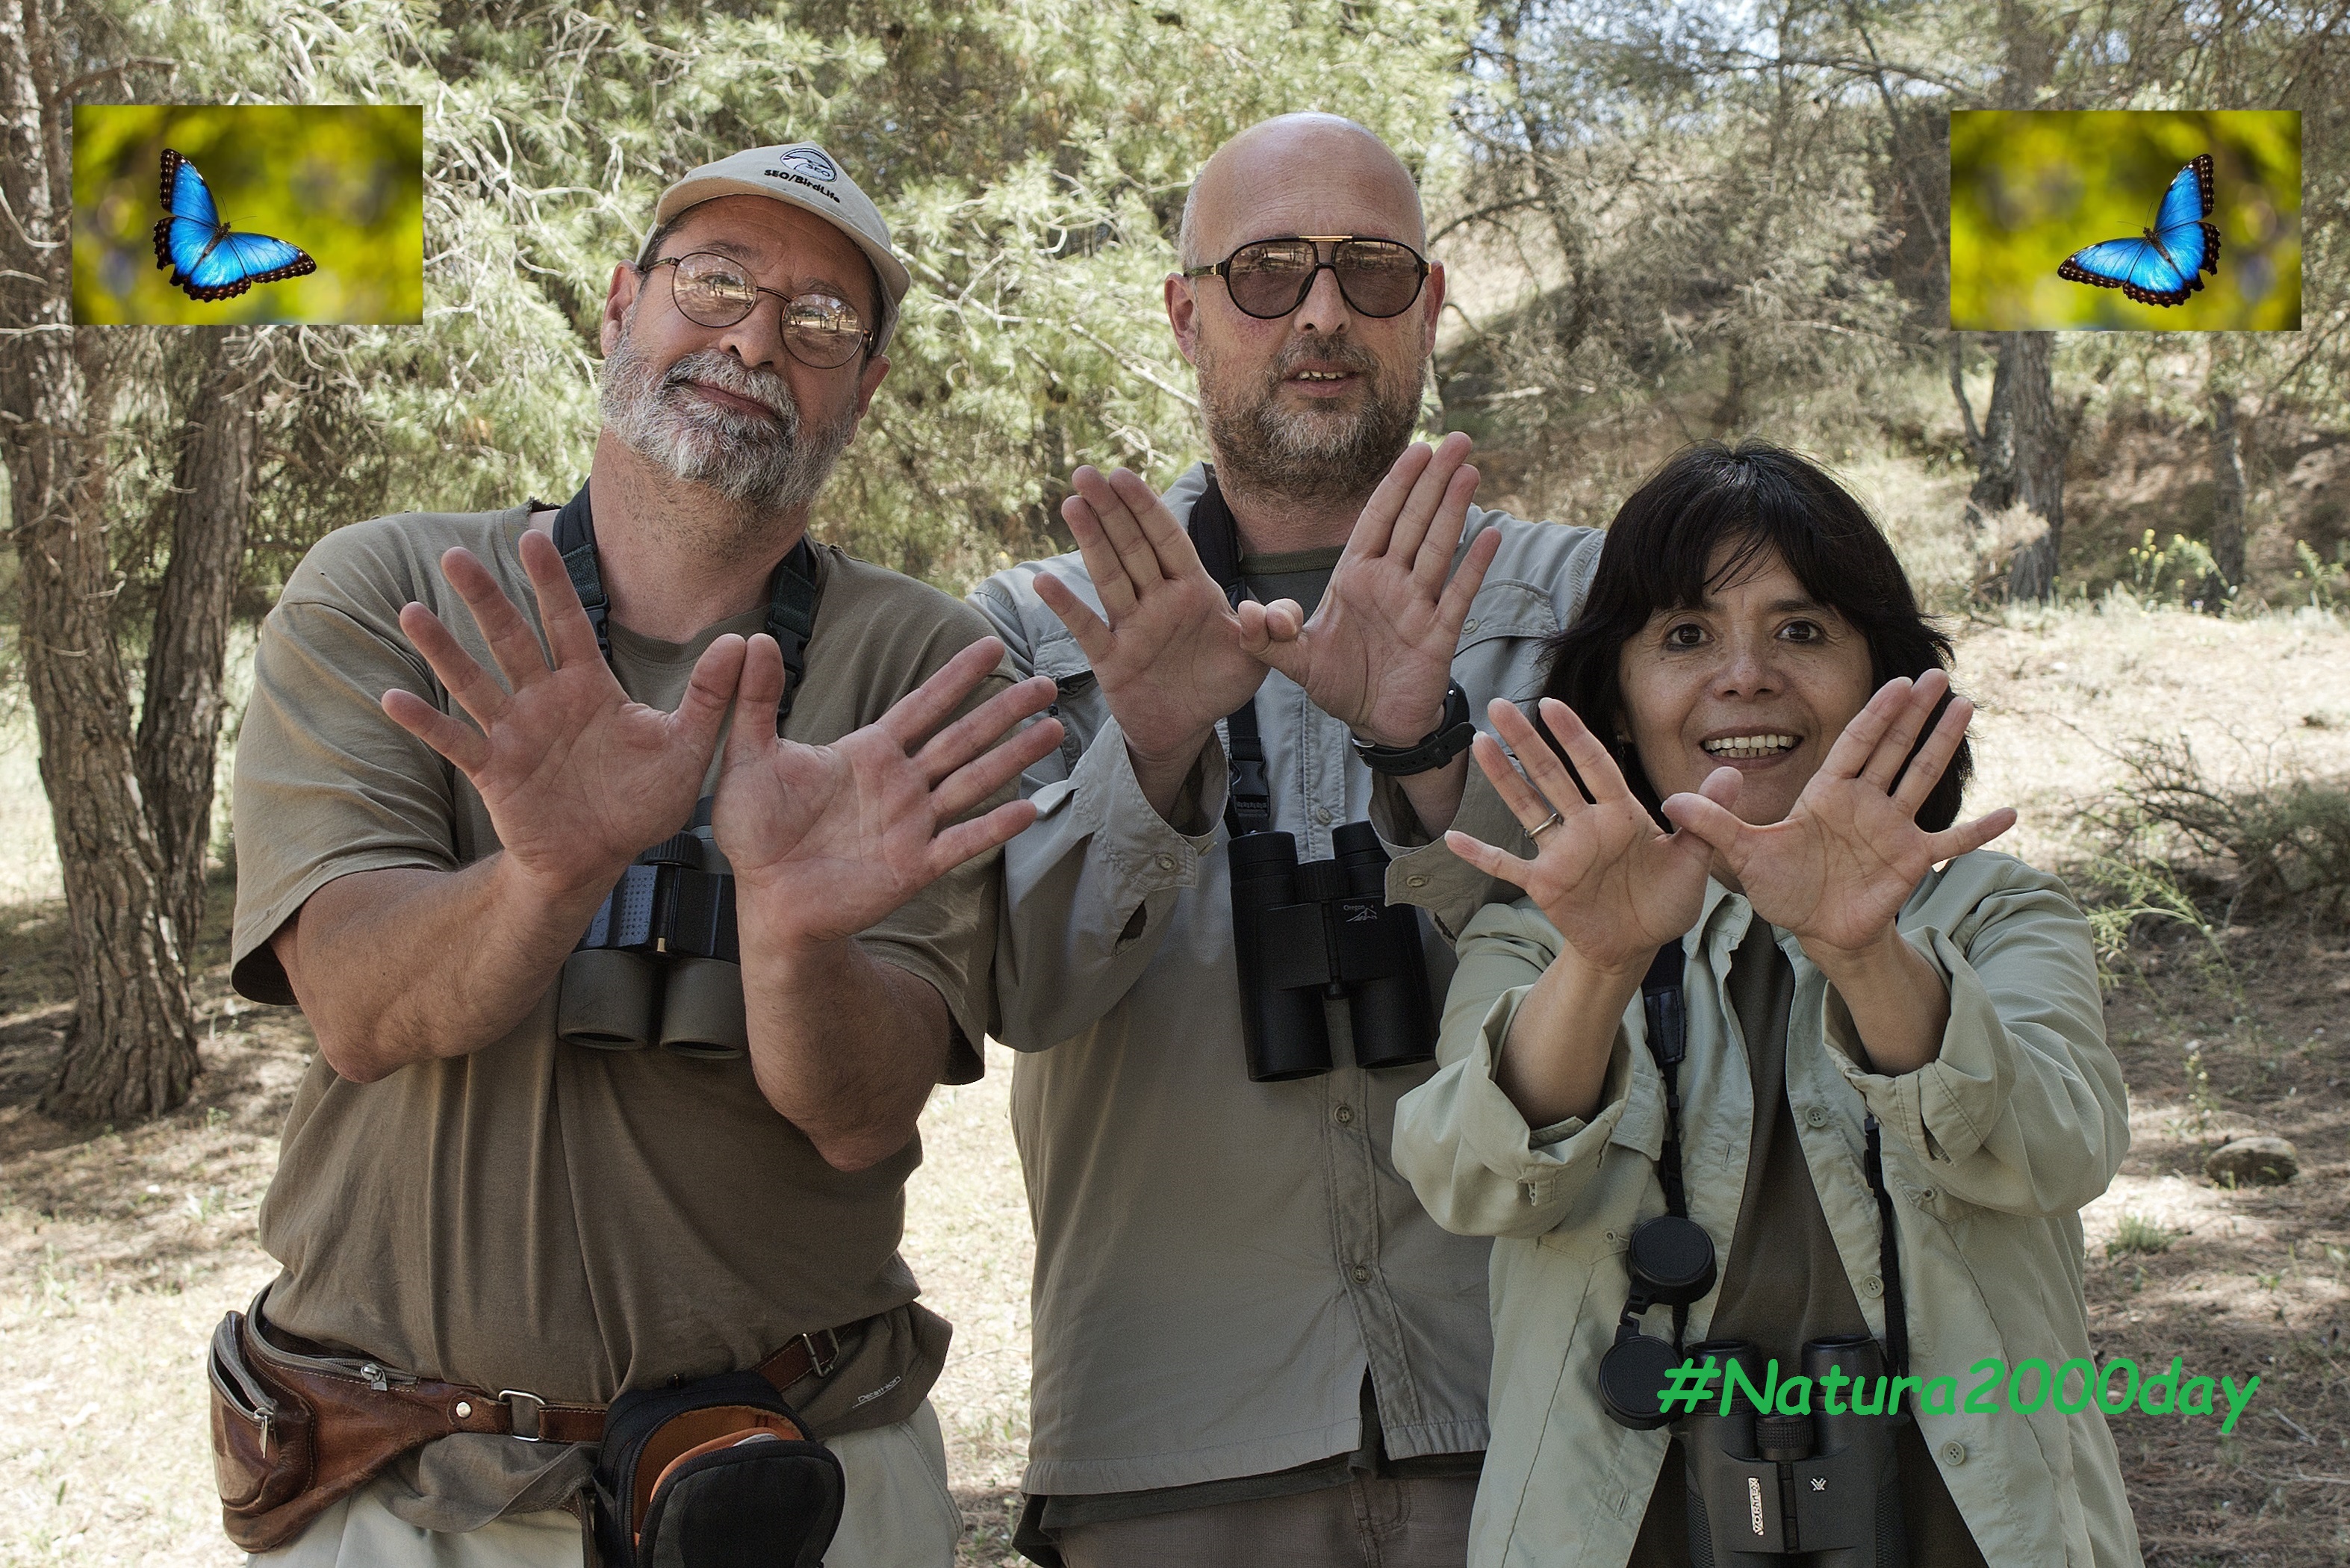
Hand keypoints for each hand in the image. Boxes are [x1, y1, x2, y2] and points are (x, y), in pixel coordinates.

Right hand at [381, 530, 744, 898]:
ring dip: (444, 649)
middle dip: (486, 599)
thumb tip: (744, 643)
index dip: (549, 583)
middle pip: (511, 639)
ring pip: (474, 682)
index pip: (567, 624)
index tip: (533, 538)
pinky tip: (393, 697)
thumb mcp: (687, 749)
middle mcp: (544, 700)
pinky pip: (455, 742)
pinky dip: (426, 721)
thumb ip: (710, 697)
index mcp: (589, 687)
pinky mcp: (494, 771)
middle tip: (456, 555)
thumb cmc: (643, 802)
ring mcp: (514, 733)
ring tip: (412, 612)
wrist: (603, 857)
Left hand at [713, 635, 1061, 946]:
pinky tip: (1029, 808)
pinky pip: (962, 842)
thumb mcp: (749, 756)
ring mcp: (912, 824)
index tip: (993, 645)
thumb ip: (756, 701)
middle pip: (964, 738)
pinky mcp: (914, 865)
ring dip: (1014, 757)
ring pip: (974, 781)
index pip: (924, 705)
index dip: (958, 676)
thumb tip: (757, 640)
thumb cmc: (757, 831)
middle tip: (1047, 685)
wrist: (765, 899)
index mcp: (870, 753)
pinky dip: (994, 827)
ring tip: (1054, 731)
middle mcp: (901, 784)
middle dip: (1005, 711)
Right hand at [1033, 466, 1265, 792]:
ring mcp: (1132, 627)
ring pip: (1109, 577)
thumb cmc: (1221, 683)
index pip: (1168, 538)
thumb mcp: (1260, 657)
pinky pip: (1087, 629)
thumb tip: (1259, 611)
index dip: (1146, 506)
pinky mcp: (1112, 659)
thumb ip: (1273, 628)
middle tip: (1086, 473)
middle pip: (1132, 547)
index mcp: (1192, 589)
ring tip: (1071, 504)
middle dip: (1111, 509)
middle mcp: (1157, 601)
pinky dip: (1066, 607)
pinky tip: (1044, 582)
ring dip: (1090, 542)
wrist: (1189, 727)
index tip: (1124, 475)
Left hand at [1239, 434, 1498, 746]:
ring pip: (1438, 548)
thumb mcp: (1294, 661)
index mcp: (1356, 577)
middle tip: (1457, 440)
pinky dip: (1473, 566)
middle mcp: (1390, 583)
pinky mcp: (1438, 635)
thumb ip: (1269, 637)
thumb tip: (1243, 613)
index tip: (1416, 450)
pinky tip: (1490, 535)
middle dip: (1434, 481)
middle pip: (1413, 522)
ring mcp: (1417, 606)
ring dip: (1454, 510)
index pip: (1378, 519)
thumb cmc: (1338, 682)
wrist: (1373, 722)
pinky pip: (1458, 594)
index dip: (1397, 484)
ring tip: (1471, 471)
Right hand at [1444, 697, 1726, 974]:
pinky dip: (1482, 855)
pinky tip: (1453, 838)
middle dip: (1526, 742)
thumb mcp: (1694, 859)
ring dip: (1502, 779)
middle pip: (1551, 776)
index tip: (1552, 706)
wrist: (1640, 945)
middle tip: (1499, 706)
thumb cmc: (1664, 900)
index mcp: (1620, 815)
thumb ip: (1706, 816)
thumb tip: (1731, 772)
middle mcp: (1586, 827)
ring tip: (1479, 744)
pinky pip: (1508, 866)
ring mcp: (1562, 854)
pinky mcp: (1546, 884)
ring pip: (1527, 808)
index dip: (1574, 736)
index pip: (1595, 766)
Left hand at [1658, 670, 2016, 964]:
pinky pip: (1952, 843)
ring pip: (1923, 778)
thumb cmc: (1782, 887)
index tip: (1898, 682)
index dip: (1877, 713)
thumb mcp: (1743, 855)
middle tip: (1940, 674)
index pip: (1856, 743)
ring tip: (1968, 708)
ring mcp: (1893, 829)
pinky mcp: (1912, 861)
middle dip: (1916, 713)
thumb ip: (1713, 823)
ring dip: (1944, 745)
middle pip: (1895, 748)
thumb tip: (1669, 800)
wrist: (1814, 926)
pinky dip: (1980, 831)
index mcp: (1828, 793)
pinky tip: (2012, 813)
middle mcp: (1866, 802)